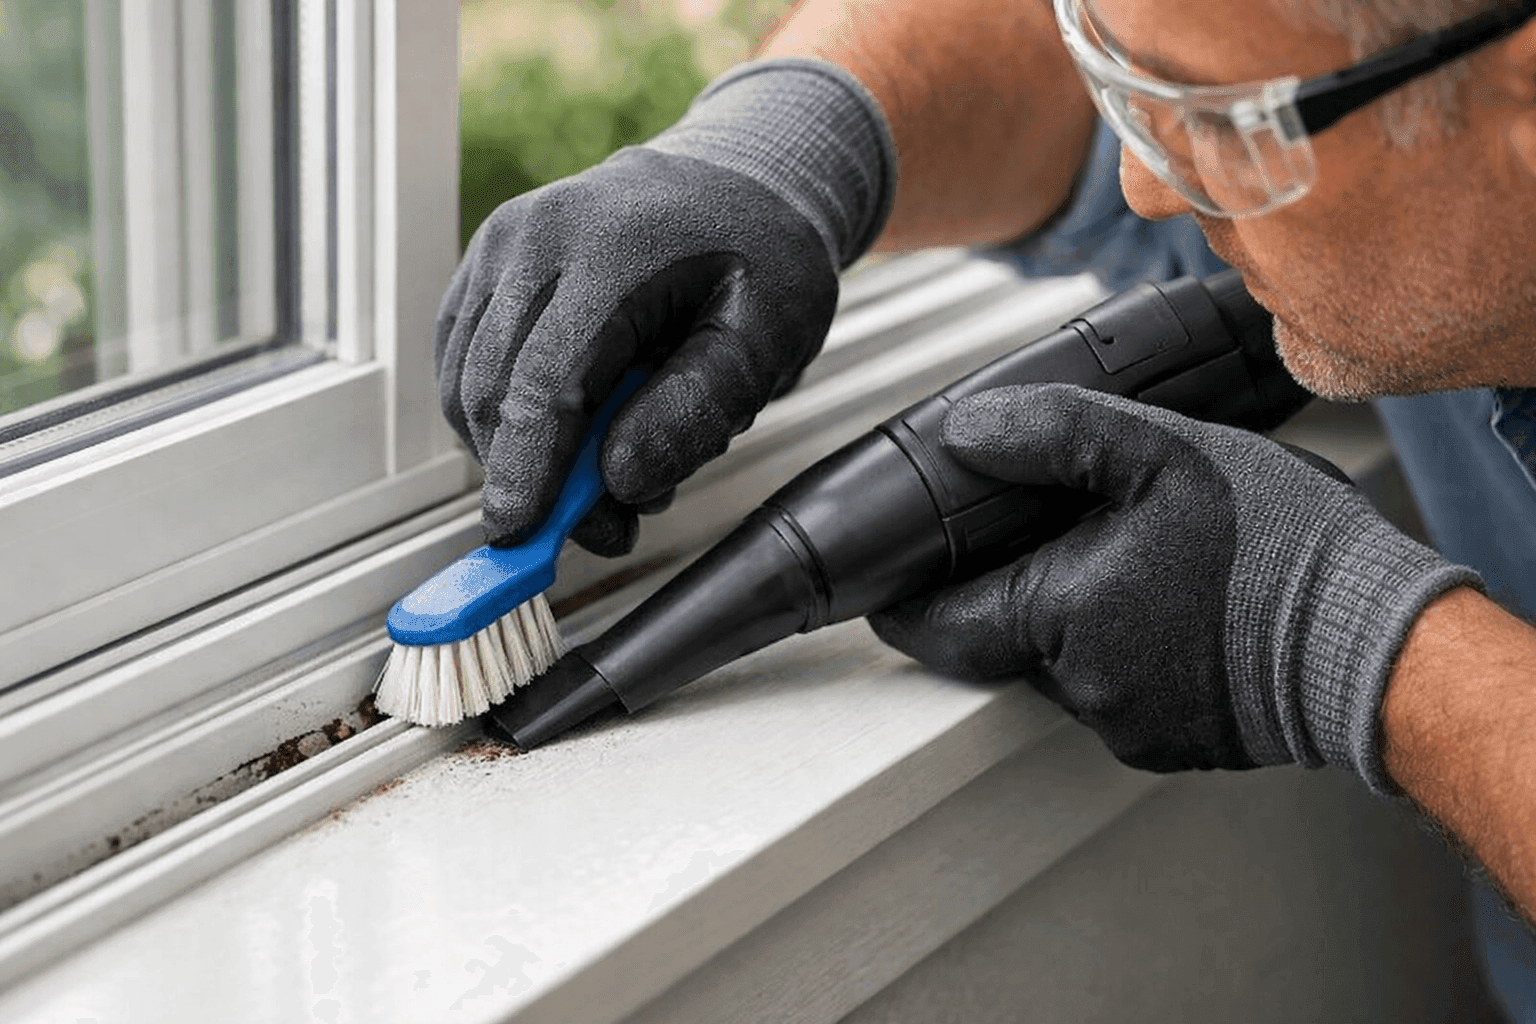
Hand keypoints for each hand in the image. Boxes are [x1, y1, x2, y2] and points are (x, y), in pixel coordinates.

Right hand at [437, 59, 892, 554]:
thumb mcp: (767, 336)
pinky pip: (462, 363)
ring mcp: (500, 246)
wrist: (739, 179)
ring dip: (517, 452)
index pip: (545, 380)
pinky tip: (567, 427)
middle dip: (533, 479)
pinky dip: (502, 415)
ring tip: (608, 466)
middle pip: (493, 390)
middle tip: (612, 524)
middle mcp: (534, 236)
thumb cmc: (761, 257)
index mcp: (609, 246)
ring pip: (465, 384)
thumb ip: (699, 408)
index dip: (528, 470)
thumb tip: (623, 479)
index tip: (519, 539)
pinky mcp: (485, 266)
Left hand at [869, 384, 1479, 788]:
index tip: (884, 586)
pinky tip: (1172, 603)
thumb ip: (1055, 433)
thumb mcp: (1163, 453)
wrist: (1379, 646)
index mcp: (1059, 617)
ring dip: (1075, 616)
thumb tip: (970, 429)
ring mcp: (1130, 723)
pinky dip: (1125, 648)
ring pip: (1064, 664)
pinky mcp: (1177, 741)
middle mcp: (1082, 687)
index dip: (904, 604)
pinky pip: (1120, 691)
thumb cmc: (1276, 550)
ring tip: (1128, 557)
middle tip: (1042, 534)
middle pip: (1004, 639)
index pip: (937, 627)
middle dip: (1011, 589)